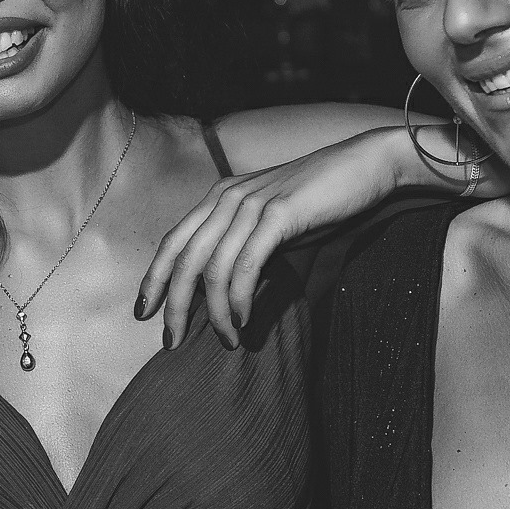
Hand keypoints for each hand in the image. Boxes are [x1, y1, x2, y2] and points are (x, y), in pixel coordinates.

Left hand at [137, 126, 496, 348]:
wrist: (366, 166)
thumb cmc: (321, 201)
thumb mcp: (274, 224)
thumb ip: (246, 250)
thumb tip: (227, 297)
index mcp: (219, 196)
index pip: (174, 242)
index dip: (154, 279)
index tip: (143, 313)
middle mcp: (227, 196)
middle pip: (184, 259)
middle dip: (173, 306)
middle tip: (170, 342)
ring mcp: (250, 203)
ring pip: (212, 267)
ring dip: (214, 312)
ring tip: (226, 341)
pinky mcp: (277, 214)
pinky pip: (245, 264)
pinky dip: (239, 297)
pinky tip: (243, 319)